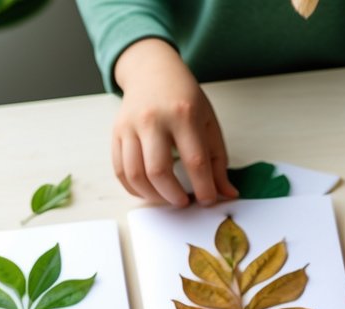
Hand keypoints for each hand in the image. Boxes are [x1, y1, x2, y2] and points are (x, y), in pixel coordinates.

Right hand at [112, 38, 236, 206]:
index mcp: (183, 114)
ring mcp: (130, 126)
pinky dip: (134, 189)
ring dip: (153, 196)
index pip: (195, 161)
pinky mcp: (116, 133)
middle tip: (184, 201)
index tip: (207, 200)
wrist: (152, 70)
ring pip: (135, 174)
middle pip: (159, 171)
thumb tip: (228, 194)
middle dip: (173, 196)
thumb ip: (218, 161)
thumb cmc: (183, 99)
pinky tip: (149, 191)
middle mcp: (153, 119)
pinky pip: (121, 171)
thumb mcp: (208, 123)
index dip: (203, 188)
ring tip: (166, 198)